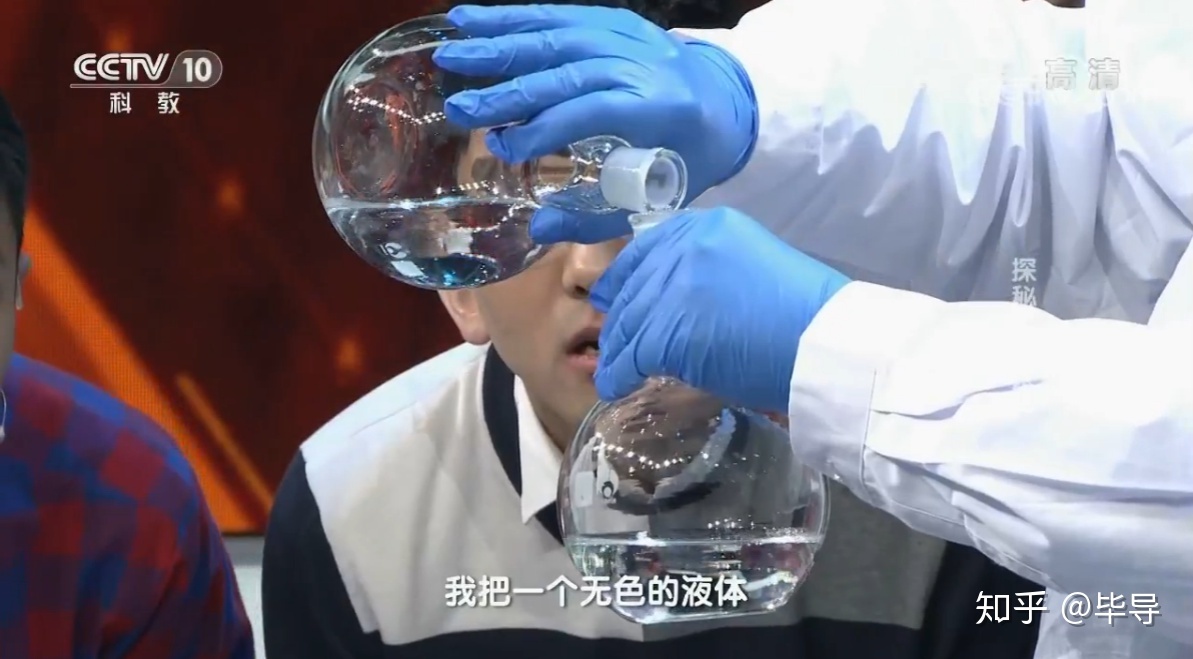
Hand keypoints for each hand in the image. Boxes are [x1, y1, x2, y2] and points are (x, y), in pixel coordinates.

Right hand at [433, 4, 757, 243]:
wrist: (732, 104)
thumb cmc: (688, 159)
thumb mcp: (655, 198)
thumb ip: (597, 216)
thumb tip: (536, 229)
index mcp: (661, 107)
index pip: (594, 110)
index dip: (545, 128)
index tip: (503, 148)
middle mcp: (643, 63)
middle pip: (568, 69)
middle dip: (510, 89)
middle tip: (458, 108)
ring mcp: (629, 35)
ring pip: (558, 34)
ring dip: (499, 43)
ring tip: (451, 53)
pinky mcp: (615, 20)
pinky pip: (559, 14)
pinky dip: (513, 18)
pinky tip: (471, 20)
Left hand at [590, 207, 850, 412]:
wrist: (826, 344)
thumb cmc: (804, 315)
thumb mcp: (751, 267)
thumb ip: (708, 272)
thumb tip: (676, 301)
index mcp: (706, 227)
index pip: (646, 249)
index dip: (626, 278)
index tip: (614, 297)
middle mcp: (684, 248)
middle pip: (633, 286)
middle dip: (621, 318)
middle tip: (615, 341)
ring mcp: (673, 287)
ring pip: (628, 321)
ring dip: (618, 349)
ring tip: (614, 368)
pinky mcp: (668, 330)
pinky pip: (631, 355)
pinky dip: (619, 374)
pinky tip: (616, 386)